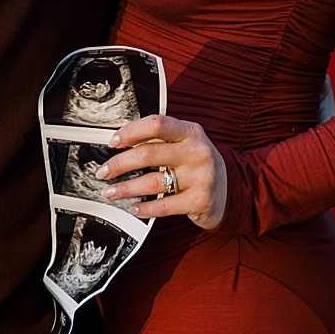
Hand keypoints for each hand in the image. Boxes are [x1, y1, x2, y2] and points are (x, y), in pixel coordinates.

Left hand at [99, 115, 227, 230]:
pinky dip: (145, 208)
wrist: (231, 189)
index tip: (112, 142)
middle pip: (148, 154)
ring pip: (152, 182)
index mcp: (190, 132)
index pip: (156, 124)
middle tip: (103, 171)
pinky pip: (164, 206)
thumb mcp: (185, 143)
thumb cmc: (196, 163)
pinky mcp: (201, 201)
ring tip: (111, 191)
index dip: (130, 131)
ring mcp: (202, 177)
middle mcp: (198, 152)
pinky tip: (134, 208)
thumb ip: (159, 139)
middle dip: (119, 164)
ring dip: (125, 188)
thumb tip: (117, 142)